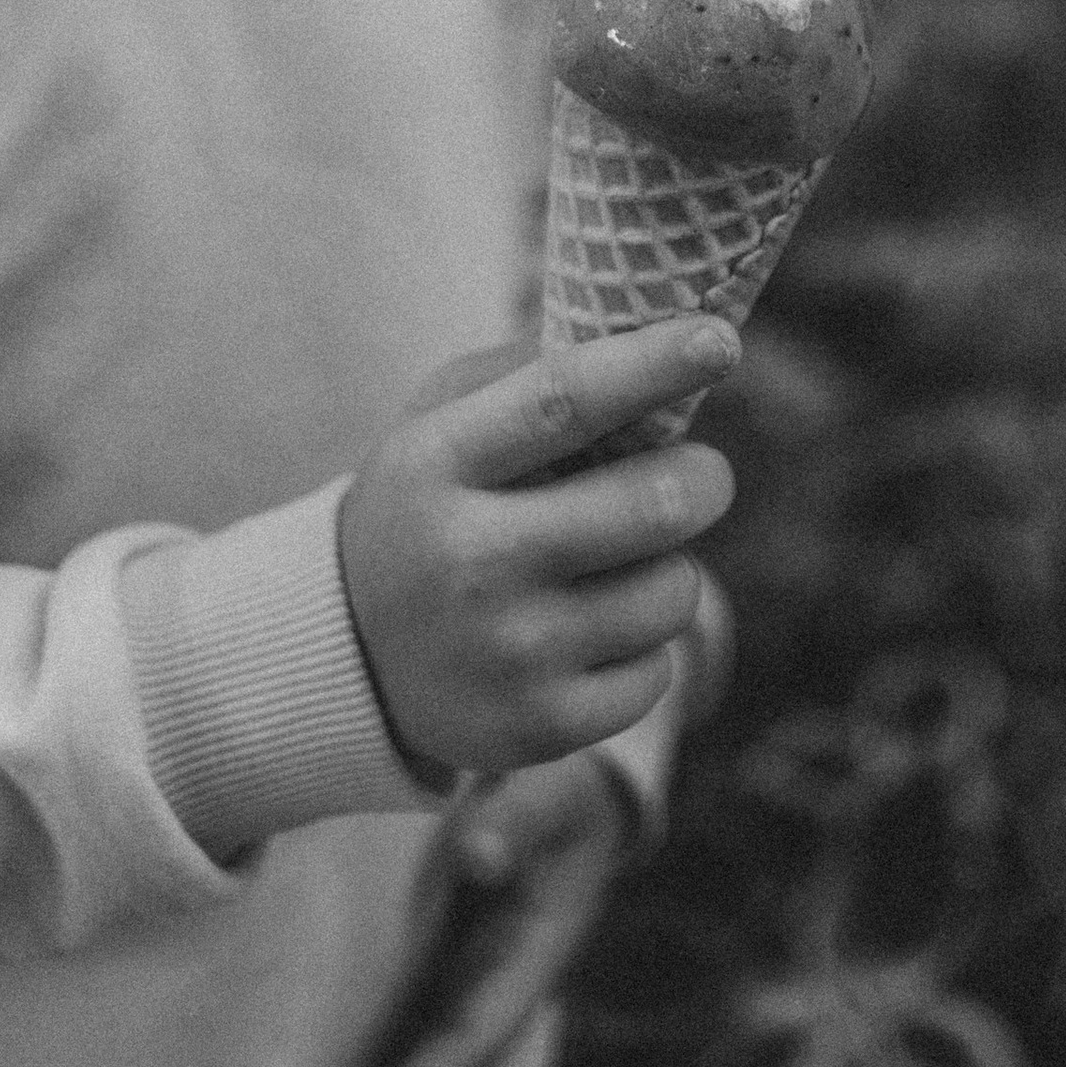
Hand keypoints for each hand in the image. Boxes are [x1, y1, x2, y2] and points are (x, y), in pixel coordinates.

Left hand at [297, 751, 631, 1066]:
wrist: (570, 803)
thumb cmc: (555, 795)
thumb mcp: (547, 796)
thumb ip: (515, 821)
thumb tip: (476, 854)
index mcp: (526, 964)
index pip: (468, 1039)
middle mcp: (496, 996)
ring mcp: (468, 996)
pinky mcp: (442, 983)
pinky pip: (405, 1047)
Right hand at [337, 318, 737, 780]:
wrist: (345, 654)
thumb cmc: (430, 505)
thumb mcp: (443, 420)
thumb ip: (535, 372)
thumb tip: (658, 340)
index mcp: (440, 464)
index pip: (564, 401)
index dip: (653, 365)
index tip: (720, 339)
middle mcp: (469, 561)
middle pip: (653, 504)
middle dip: (704, 478)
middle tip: (700, 474)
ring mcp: (506, 653)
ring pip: (673, 592)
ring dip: (669, 567)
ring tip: (619, 564)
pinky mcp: (538, 727)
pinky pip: (658, 673)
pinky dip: (645, 645)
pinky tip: (593, 632)